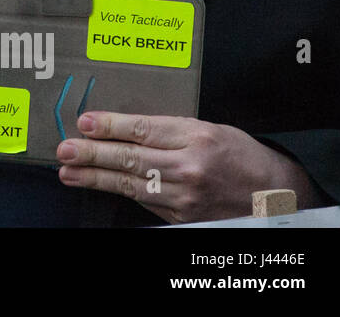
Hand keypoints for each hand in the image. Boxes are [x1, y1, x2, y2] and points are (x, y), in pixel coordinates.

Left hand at [55, 111, 322, 223]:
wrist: (275, 195)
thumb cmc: (240, 155)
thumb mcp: (209, 129)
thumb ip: (169, 128)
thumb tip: (122, 127)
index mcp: (198, 137)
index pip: (143, 130)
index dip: (110, 126)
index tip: (84, 122)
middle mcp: (190, 167)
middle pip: (131, 158)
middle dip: (93, 153)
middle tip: (65, 149)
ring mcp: (185, 196)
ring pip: (131, 183)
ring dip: (95, 177)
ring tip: (68, 171)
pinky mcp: (182, 217)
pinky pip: (144, 201)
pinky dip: (118, 191)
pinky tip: (97, 184)